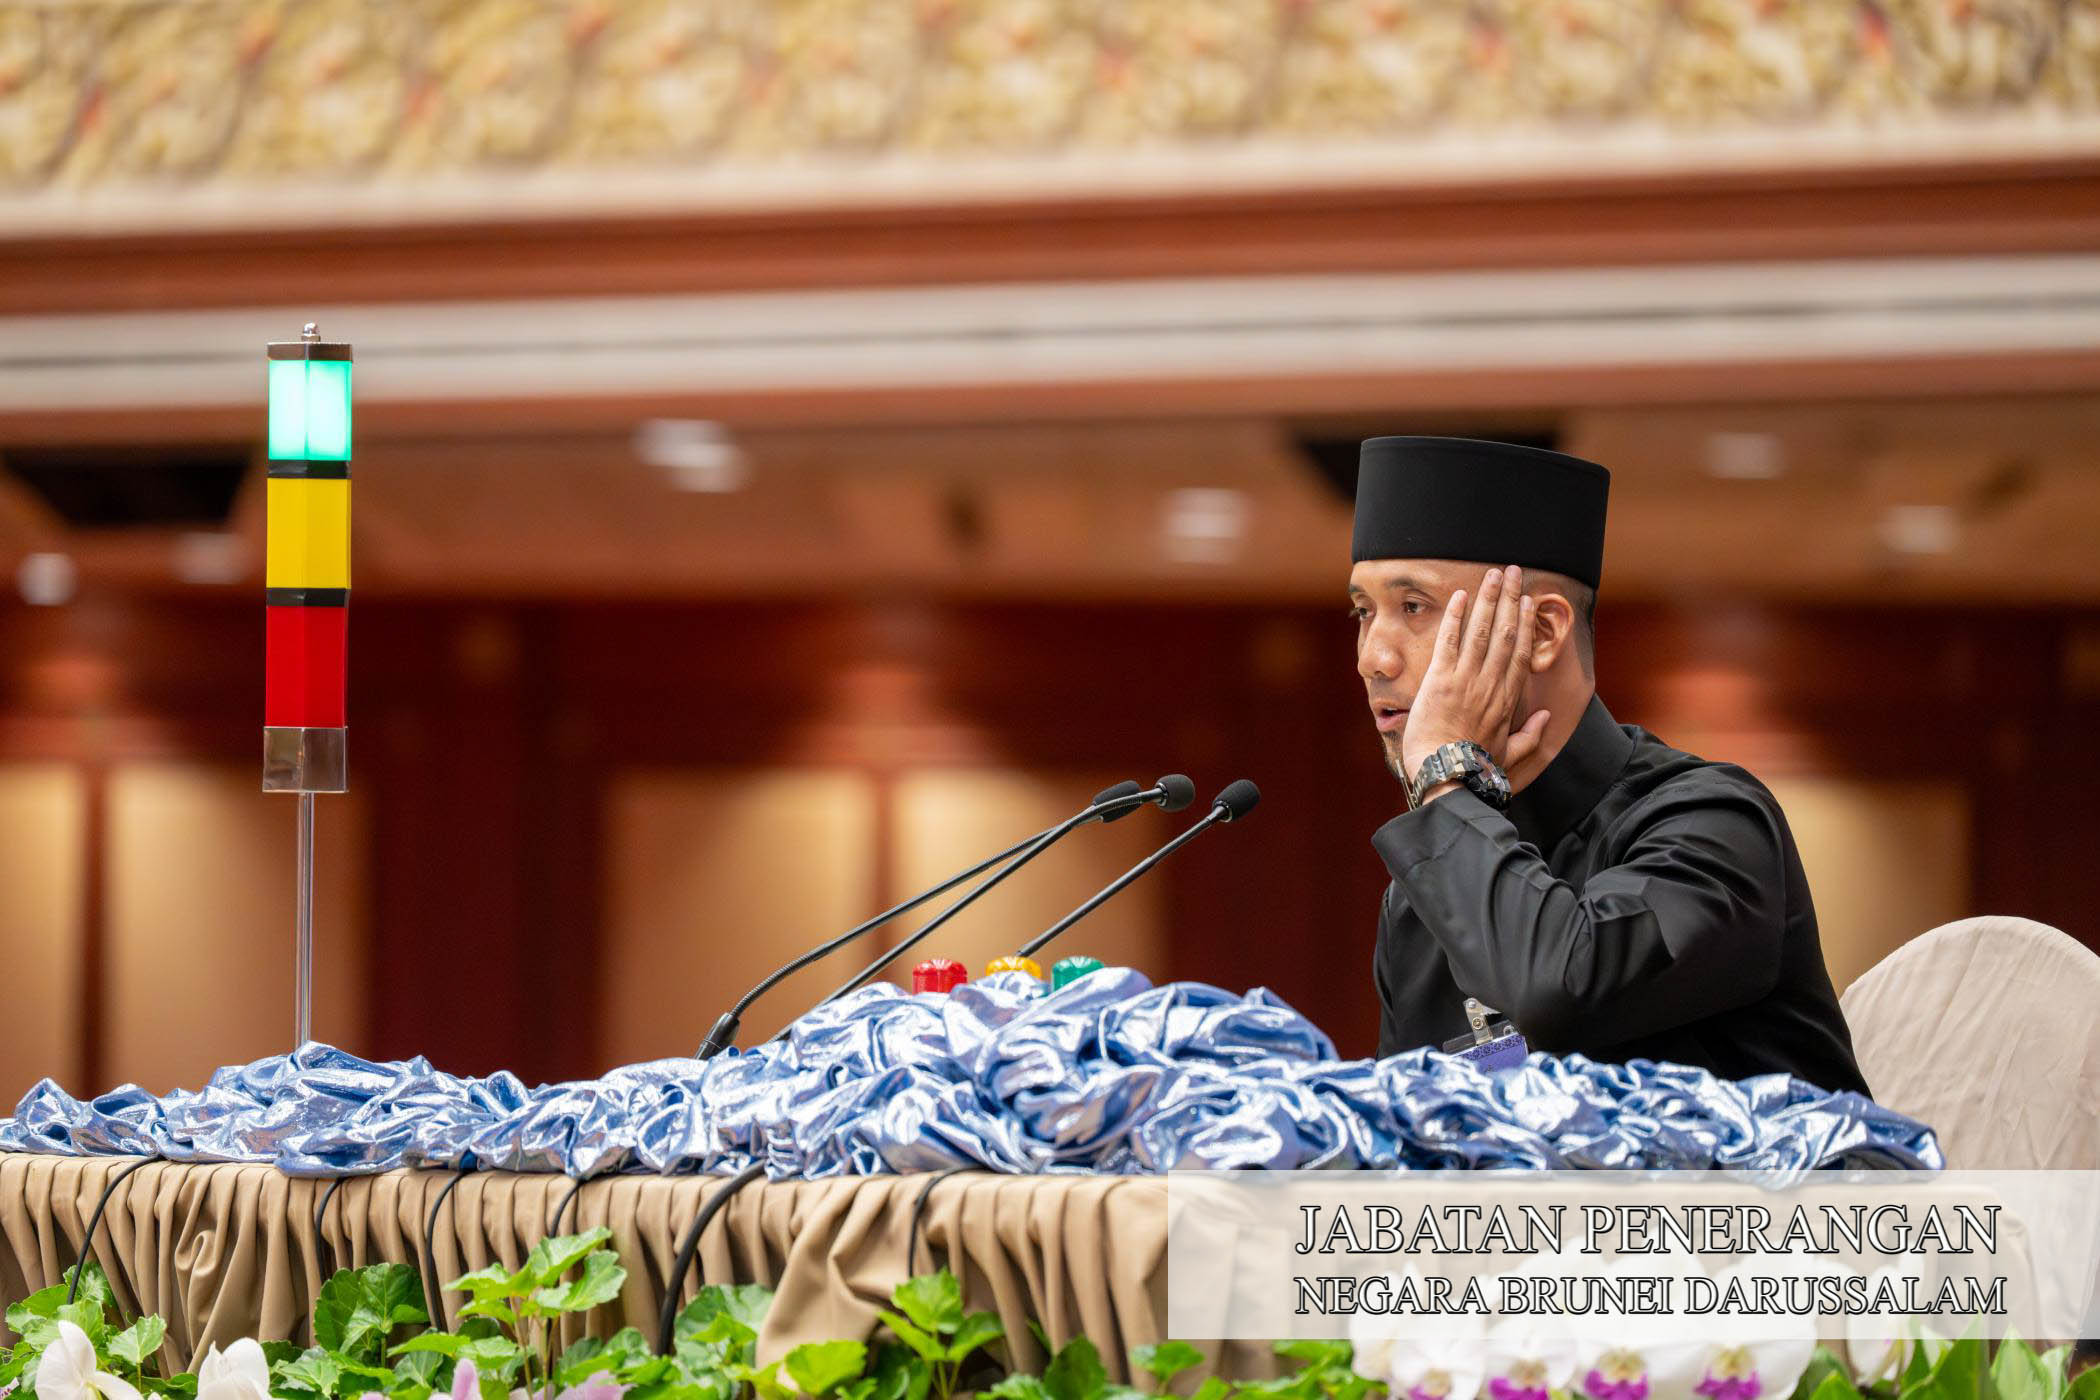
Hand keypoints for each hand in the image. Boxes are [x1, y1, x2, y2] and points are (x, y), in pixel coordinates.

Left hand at [1400, 565, 1550, 792]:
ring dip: (1488, 599)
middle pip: (1505, 633)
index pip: (1521, 652)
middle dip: (1510, 599)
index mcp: (1507, 699)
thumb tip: (1546, 718)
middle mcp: (1490, 683)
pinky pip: (1449, 641)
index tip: (1530, 602)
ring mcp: (1465, 679)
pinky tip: (1461, 596)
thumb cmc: (1475, 769)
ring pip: (1481, 631)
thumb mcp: (1509, 755)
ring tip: (1494, 575)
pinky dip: (1455, 617)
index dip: (1525, 623)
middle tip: (1514, 572)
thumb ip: (1530, 736)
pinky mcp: (1439, 680)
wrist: (1445, 775)